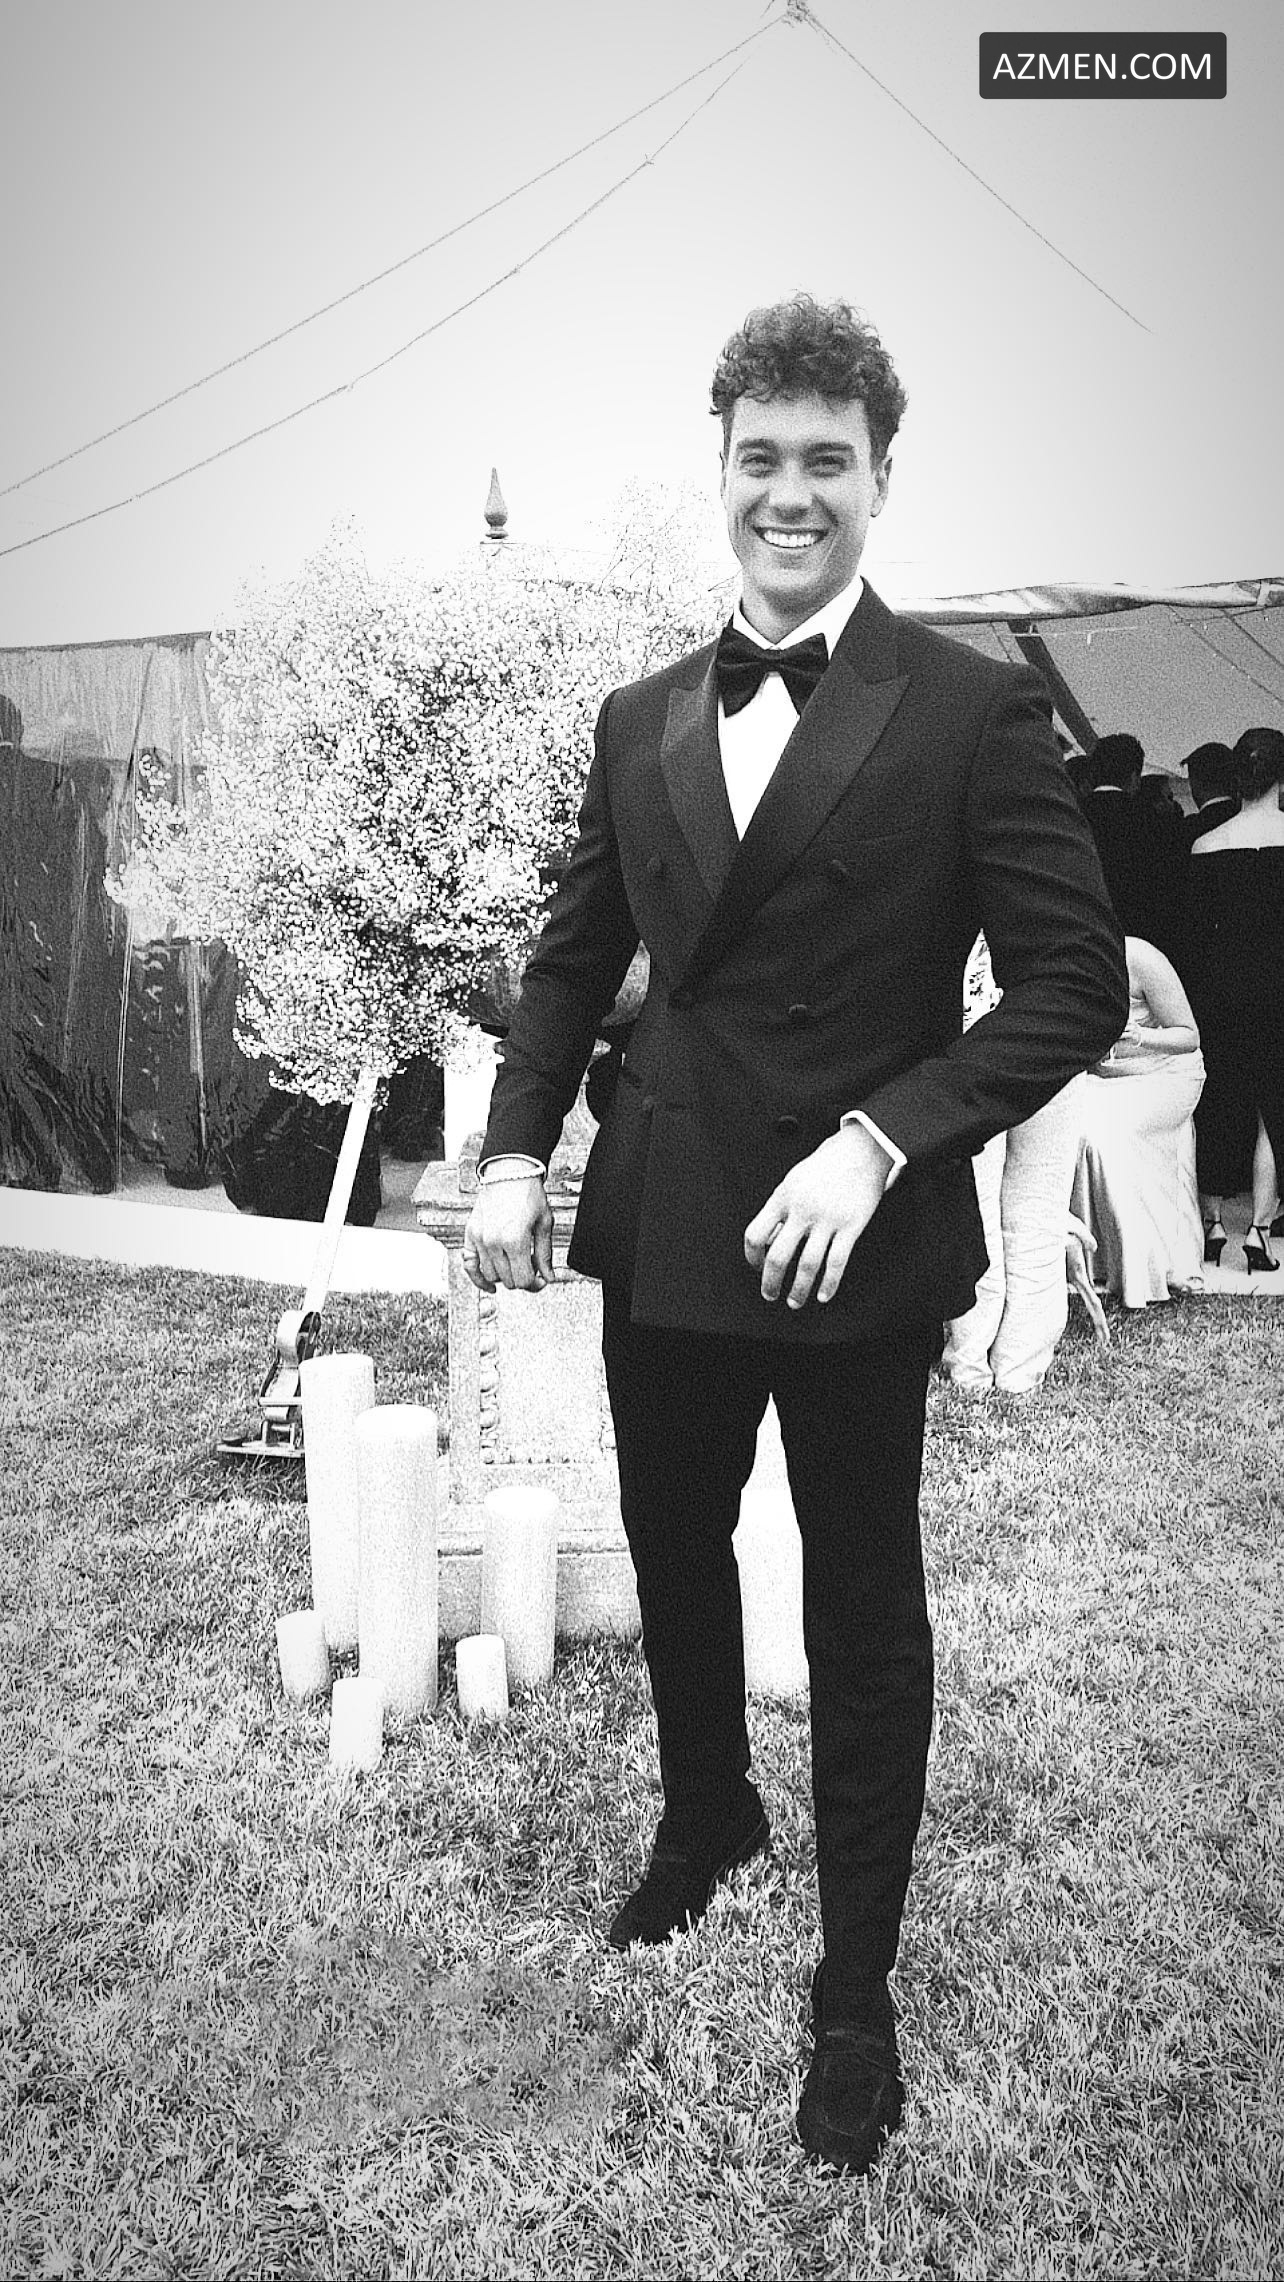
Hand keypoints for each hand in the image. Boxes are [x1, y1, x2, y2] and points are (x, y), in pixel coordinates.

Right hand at [462, 1177, 556, 1294]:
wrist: (509, 1173)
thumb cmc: (528, 1194)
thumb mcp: (544, 1224)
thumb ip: (545, 1254)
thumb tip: (549, 1277)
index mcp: (515, 1240)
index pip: (523, 1280)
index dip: (535, 1284)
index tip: (541, 1280)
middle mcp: (494, 1242)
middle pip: (508, 1280)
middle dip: (522, 1278)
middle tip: (531, 1267)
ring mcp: (479, 1239)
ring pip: (490, 1275)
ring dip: (505, 1275)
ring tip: (515, 1264)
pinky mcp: (470, 1235)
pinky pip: (469, 1265)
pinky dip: (477, 1277)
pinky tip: (490, 1284)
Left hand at [744, 1125, 891, 1309]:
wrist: (862, 1149)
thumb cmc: (827, 1163)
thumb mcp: (793, 1181)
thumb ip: (779, 1209)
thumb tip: (769, 1239)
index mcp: (783, 1197)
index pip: (756, 1234)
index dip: (752, 1257)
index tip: (756, 1267)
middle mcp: (802, 1210)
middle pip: (778, 1256)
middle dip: (770, 1282)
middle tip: (769, 1294)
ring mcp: (827, 1219)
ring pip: (807, 1265)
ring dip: (798, 1289)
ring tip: (794, 1301)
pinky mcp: (851, 1226)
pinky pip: (837, 1262)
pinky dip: (829, 1283)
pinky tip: (824, 1294)